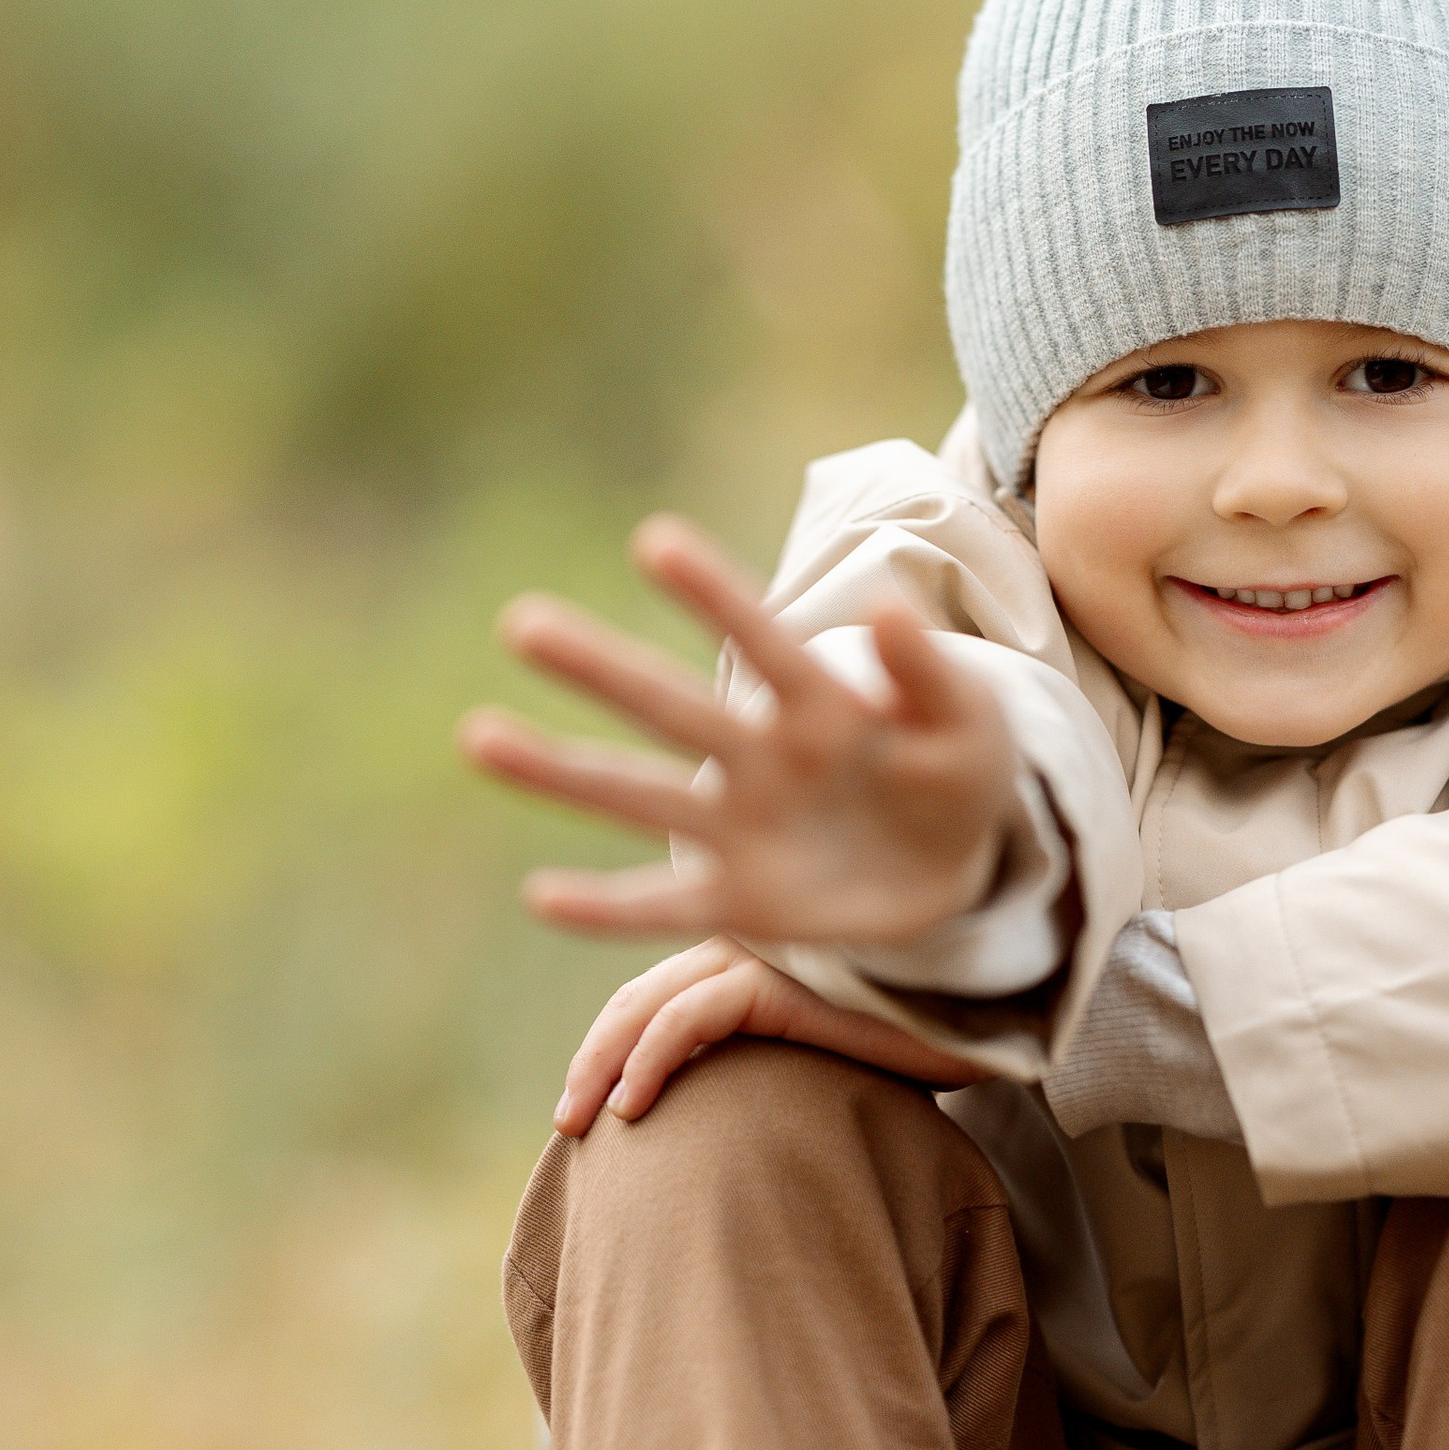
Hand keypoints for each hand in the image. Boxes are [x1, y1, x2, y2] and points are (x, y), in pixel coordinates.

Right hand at [457, 516, 1018, 950]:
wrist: (954, 870)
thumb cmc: (957, 775)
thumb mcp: (970, 726)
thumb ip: (930, 675)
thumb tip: (889, 610)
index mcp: (821, 703)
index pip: (764, 640)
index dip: (715, 595)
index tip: (653, 541)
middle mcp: (760, 755)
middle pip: (670, 707)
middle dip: (599, 669)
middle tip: (520, 622)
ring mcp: (740, 826)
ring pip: (639, 794)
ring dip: (562, 771)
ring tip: (478, 737)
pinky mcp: (738, 899)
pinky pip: (664, 904)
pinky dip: (607, 907)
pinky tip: (540, 896)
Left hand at [553, 940, 990, 1132]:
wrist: (996, 1013)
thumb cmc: (929, 1040)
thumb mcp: (841, 1051)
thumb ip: (787, 1063)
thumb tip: (742, 1132)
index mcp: (757, 954)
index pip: (659, 997)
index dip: (614, 1048)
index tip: (592, 1107)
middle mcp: (749, 942)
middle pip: (639, 999)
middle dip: (592, 1060)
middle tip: (566, 1122)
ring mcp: (762, 954)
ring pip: (646, 1007)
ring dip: (601, 1068)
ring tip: (582, 1126)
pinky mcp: (779, 979)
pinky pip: (688, 1021)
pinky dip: (648, 1062)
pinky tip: (634, 1109)